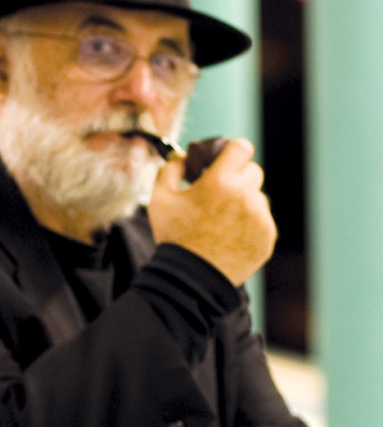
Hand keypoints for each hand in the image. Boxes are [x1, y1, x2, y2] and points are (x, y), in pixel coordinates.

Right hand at [148, 138, 276, 285]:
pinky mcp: (267, 236)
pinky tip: (229, 236)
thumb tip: (181, 159)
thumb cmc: (174, 237)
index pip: (241, 148)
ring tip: (222, 220)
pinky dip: (249, 224)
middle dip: (237, 177)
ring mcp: (260, 217)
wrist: (192, 278)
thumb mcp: (160, 200)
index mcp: (220, 181)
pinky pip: (263, 220)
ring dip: (244, 201)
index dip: (233, 152)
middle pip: (253, 171)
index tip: (225, 160)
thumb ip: (169, 171)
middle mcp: (245, 195)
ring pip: (258, 197)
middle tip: (219, 192)